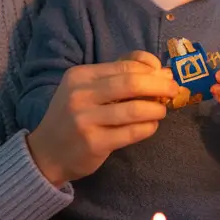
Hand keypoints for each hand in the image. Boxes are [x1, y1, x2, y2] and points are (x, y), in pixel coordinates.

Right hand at [27, 51, 177, 184]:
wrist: (45, 153)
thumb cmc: (72, 117)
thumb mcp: (86, 89)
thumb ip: (118, 75)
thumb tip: (159, 69)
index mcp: (80, 76)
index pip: (125, 66)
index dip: (151, 69)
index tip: (165, 76)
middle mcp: (80, 95)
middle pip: (132, 83)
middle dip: (160, 86)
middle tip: (174, 90)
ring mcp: (86, 120)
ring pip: (135, 109)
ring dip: (156, 109)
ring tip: (161, 111)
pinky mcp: (94, 143)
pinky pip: (132, 132)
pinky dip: (148, 128)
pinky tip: (150, 126)